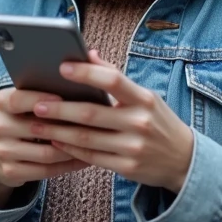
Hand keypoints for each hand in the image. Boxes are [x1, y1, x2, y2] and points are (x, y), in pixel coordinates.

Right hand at [0, 88, 87, 208]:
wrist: (3, 153)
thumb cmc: (28, 120)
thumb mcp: (29, 103)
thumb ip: (48, 93)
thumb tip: (84, 81)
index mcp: (2, 102)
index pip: (18, 99)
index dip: (40, 99)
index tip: (63, 99)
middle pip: (36, 128)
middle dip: (67, 127)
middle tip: (94, 124)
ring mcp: (3, 151)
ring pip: (46, 152)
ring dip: (73, 149)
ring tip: (95, 143)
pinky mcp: (10, 171)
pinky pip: (46, 170)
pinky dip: (68, 165)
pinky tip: (85, 159)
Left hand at [27, 51, 194, 193]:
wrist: (184, 160)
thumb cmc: (158, 121)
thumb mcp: (145, 97)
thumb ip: (116, 76)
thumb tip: (88, 53)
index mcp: (144, 99)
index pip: (113, 80)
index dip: (86, 73)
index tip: (62, 67)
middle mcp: (139, 122)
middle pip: (91, 114)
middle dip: (60, 109)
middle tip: (36, 104)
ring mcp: (133, 147)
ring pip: (86, 138)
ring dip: (58, 131)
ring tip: (37, 124)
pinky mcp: (126, 167)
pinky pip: (91, 157)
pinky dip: (70, 149)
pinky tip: (55, 142)